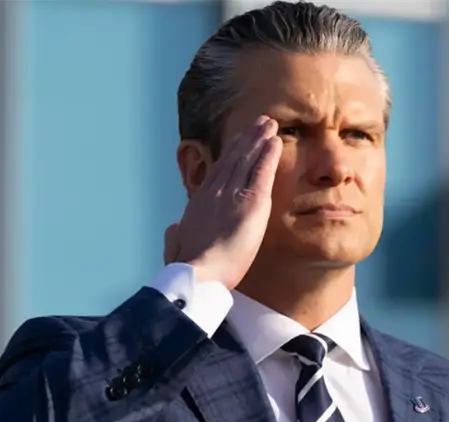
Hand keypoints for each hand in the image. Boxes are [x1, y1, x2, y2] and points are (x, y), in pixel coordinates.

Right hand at [163, 116, 281, 288]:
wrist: (198, 272)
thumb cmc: (187, 266)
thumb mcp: (176, 246)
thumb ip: (175, 235)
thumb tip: (174, 228)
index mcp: (199, 203)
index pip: (217, 172)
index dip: (229, 155)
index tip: (237, 141)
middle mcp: (215, 192)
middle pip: (233, 159)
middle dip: (246, 139)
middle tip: (258, 123)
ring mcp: (232, 194)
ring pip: (247, 160)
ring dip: (258, 140)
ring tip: (269, 124)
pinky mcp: (252, 202)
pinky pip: (261, 172)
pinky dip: (268, 155)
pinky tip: (274, 142)